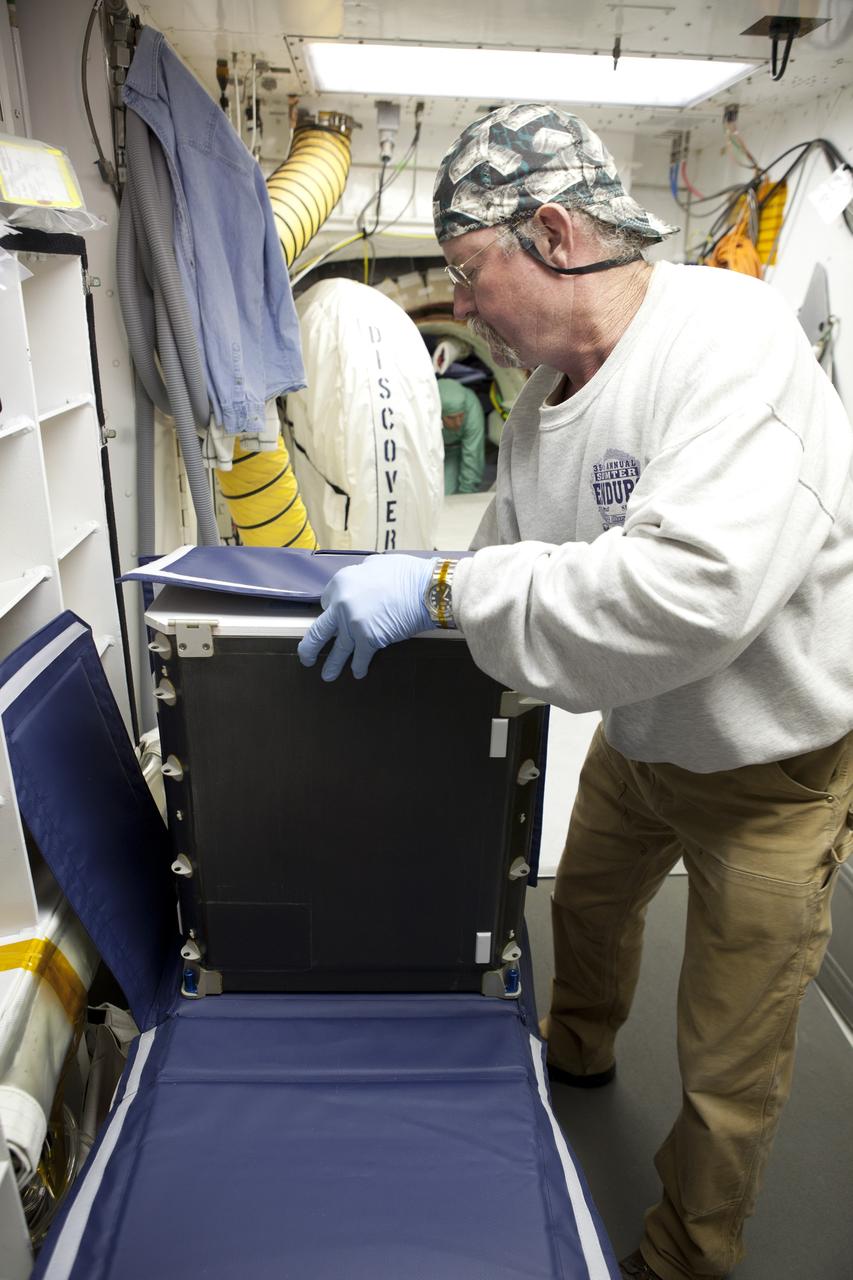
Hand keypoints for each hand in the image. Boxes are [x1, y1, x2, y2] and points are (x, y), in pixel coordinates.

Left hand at [297, 554, 437, 679]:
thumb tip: (363, 578)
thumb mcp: (377, 564)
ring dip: (332, 665)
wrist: (426, 589)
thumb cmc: (408, 574)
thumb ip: (362, 574)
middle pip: (318, 630)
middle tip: (306, 657)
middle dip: (310, 647)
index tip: (336, 619)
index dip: (332, 612)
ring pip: (337, 649)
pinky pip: (360, 657)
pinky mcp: (368, 640)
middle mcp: (341, 604)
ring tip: (327, 676)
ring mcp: (352, 624)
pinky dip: (359, 667)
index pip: (326, 602)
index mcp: (341, 582)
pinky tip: (358, 673)